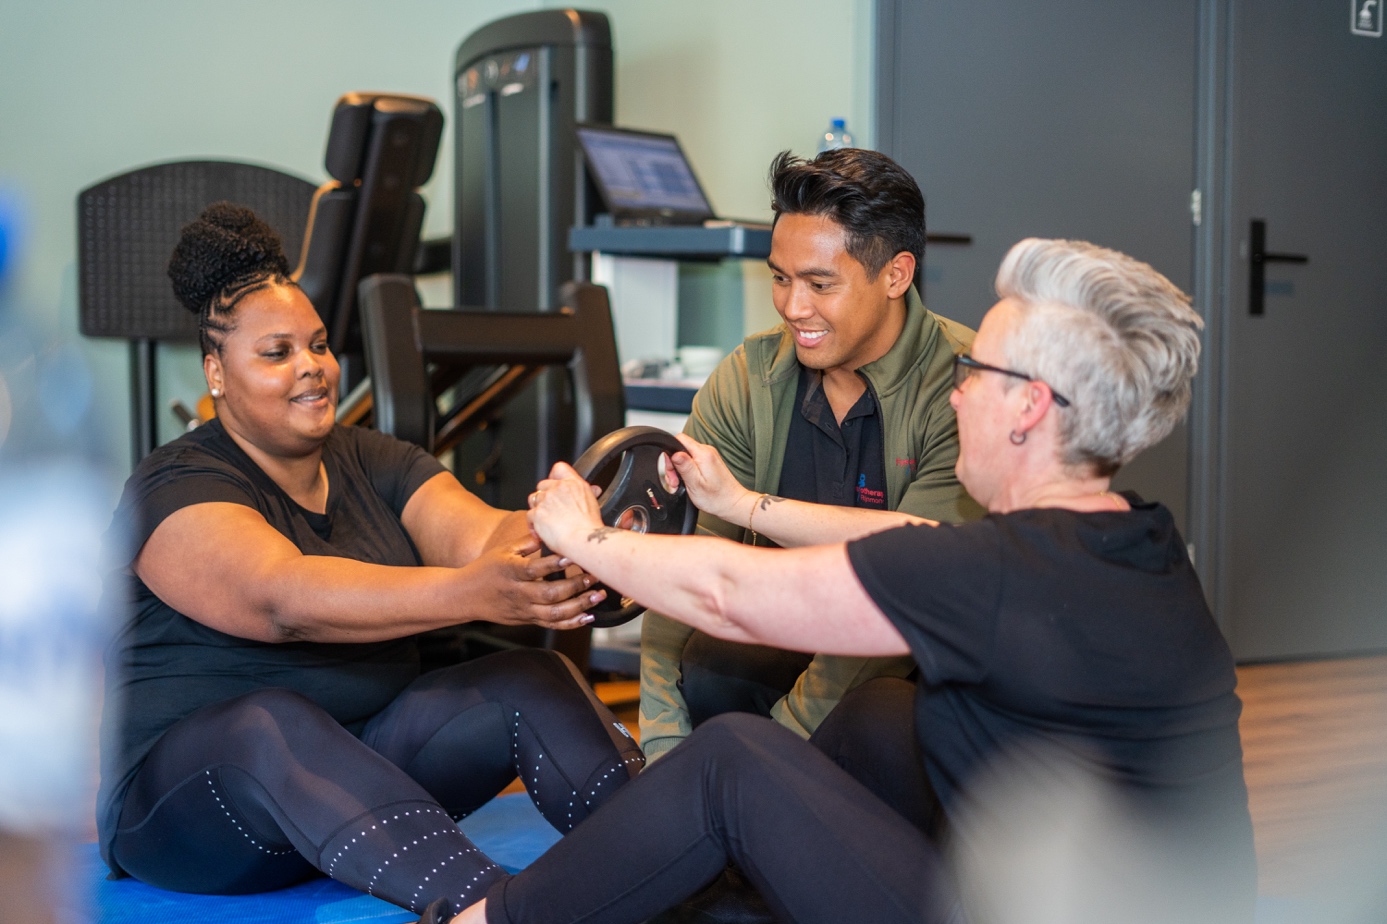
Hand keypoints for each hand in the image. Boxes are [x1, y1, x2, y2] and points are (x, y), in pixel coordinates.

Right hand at [463, 533, 604, 629]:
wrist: (465, 596)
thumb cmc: (486, 569)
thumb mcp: (503, 550)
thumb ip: (527, 541)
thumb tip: (548, 530)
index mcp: (511, 571)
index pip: (535, 568)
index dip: (555, 563)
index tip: (573, 554)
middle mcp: (518, 593)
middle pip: (550, 593)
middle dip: (576, 586)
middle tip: (595, 576)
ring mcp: (524, 609)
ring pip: (554, 613)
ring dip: (580, 605)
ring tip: (598, 596)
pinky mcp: (527, 620)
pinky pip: (552, 625)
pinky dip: (572, 622)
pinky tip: (588, 616)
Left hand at [526, 462, 605, 556]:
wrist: (584, 540)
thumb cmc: (590, 527)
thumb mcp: (594, 503)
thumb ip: (588, 493)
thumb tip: (594, 490)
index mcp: (574, 484)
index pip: (559, 468)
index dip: (554, 477)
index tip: (555, 486)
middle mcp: (559, 488)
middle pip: (542, 485)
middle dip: (544, 497)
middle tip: (551, 510)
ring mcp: (546, 499)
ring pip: (533, 499)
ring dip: (537, 509)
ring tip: (545, 522)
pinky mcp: (537, 513)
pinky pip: (529, 516)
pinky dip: (533, 525)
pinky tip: (541, 533)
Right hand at [669, 434, 752, 520]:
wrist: (732, 503)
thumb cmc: (716, 498)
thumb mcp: (695, 484)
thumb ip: (684, 466)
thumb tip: (674, 453)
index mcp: (703, 454)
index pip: (679, 439)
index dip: (670, 453)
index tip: (672, 469)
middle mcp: (707, 451)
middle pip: (680, 449)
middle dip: (674, 465)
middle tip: (676, 481)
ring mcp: (708, 456)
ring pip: (685, 456)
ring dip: (679, 470)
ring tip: (681, 485)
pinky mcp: (709, 462)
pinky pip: (692, 461)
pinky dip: (687, 471)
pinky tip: (688, 483)